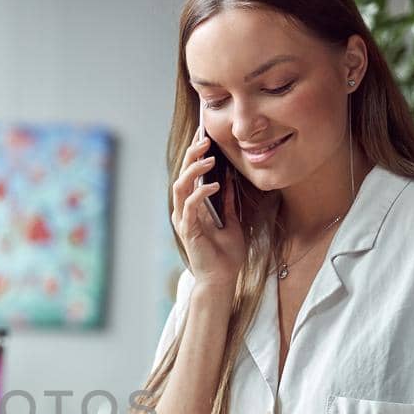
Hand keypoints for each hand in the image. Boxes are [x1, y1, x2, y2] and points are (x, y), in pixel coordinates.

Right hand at [171, 124, 245, 289]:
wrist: (222, 279)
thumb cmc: (225, 255)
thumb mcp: (232, 221)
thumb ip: (227, 202)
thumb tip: (228, 180)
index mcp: (192, 208)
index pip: (190, 175)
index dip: (194, 154)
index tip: (203, 134)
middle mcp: (183, 211)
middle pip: (182, 175)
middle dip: (192, 155)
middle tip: (205, 138)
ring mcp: (184, 220)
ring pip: (180, 186)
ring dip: (194, 170)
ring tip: (209, 157)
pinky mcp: (188, 230)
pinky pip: (190, 206)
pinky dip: (201, 193)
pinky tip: (214, 184)